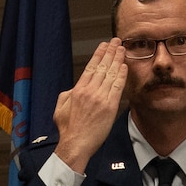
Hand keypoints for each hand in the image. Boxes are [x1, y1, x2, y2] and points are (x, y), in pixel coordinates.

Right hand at [53, 41, 127, 170]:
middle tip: (116, 41)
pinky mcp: (110, 107)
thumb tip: (74, 89)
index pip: (90, 67)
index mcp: (77, 90)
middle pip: (102, 67)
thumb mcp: (60, 107)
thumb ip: (67, 94)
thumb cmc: (68, 129)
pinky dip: (121, 76)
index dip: (98, 54)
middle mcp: (89, 91)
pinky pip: (117, 87)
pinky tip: (124, 66)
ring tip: (122, 49)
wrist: (76, 144)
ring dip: (117, 60)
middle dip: (110, 52)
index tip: (104, 45)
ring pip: (111, 74)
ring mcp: (100, 98)